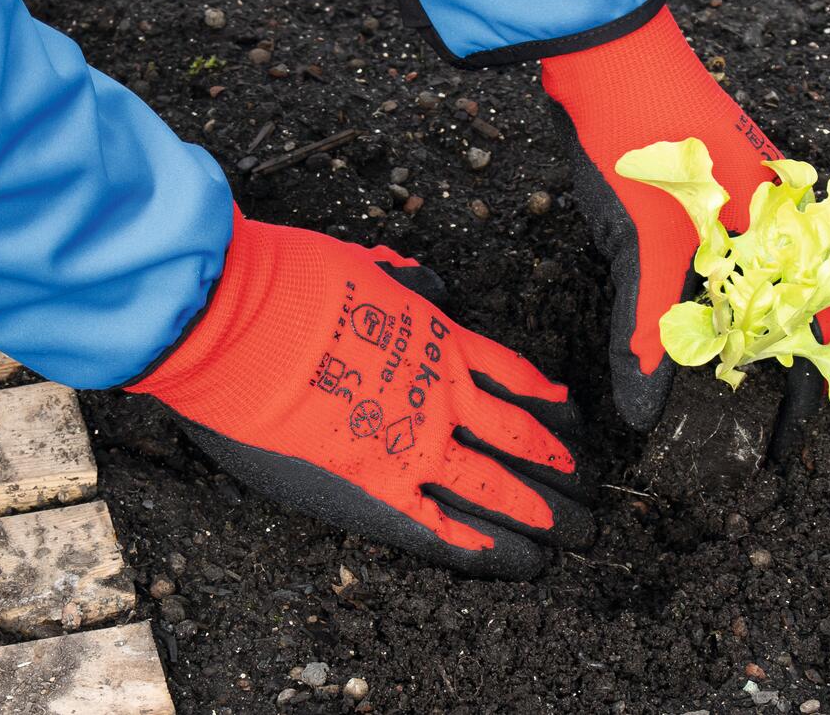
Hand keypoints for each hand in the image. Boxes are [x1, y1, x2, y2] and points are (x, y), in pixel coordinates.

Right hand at [126, 211, 591, 577]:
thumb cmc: (286, 282)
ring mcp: (415, 442)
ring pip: (501, 485)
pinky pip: (446, 528)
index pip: (516, 383)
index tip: (573, 424)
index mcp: (439, 341)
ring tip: (579, 533)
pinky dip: (487, 548)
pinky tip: (523, 563)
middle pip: (524, 439)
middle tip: (591, 494)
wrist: (237, 319)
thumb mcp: (364, 266)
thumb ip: (406, 282)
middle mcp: (443, 394)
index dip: (550, 408)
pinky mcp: (376, 489)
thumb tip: (434, 285)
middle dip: (562, 471)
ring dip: (545, 513)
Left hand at [542, 5, 829, 430]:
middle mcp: (772, 208)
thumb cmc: (643, 140)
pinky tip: (682, 304)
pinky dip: (697, 285)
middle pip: (784, 301)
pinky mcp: (697, 179)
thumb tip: (644, 408)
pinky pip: (710, 247)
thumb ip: (648, 326)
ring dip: (729, 322)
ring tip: (713, 374)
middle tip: (745, 414)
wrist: (606, 52)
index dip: (807, 377)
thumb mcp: (645, 245)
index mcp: (784, 222)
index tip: (792, 435)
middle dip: (766, 359)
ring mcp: (733, 190)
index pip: (817, 316)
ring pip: (745, 275)